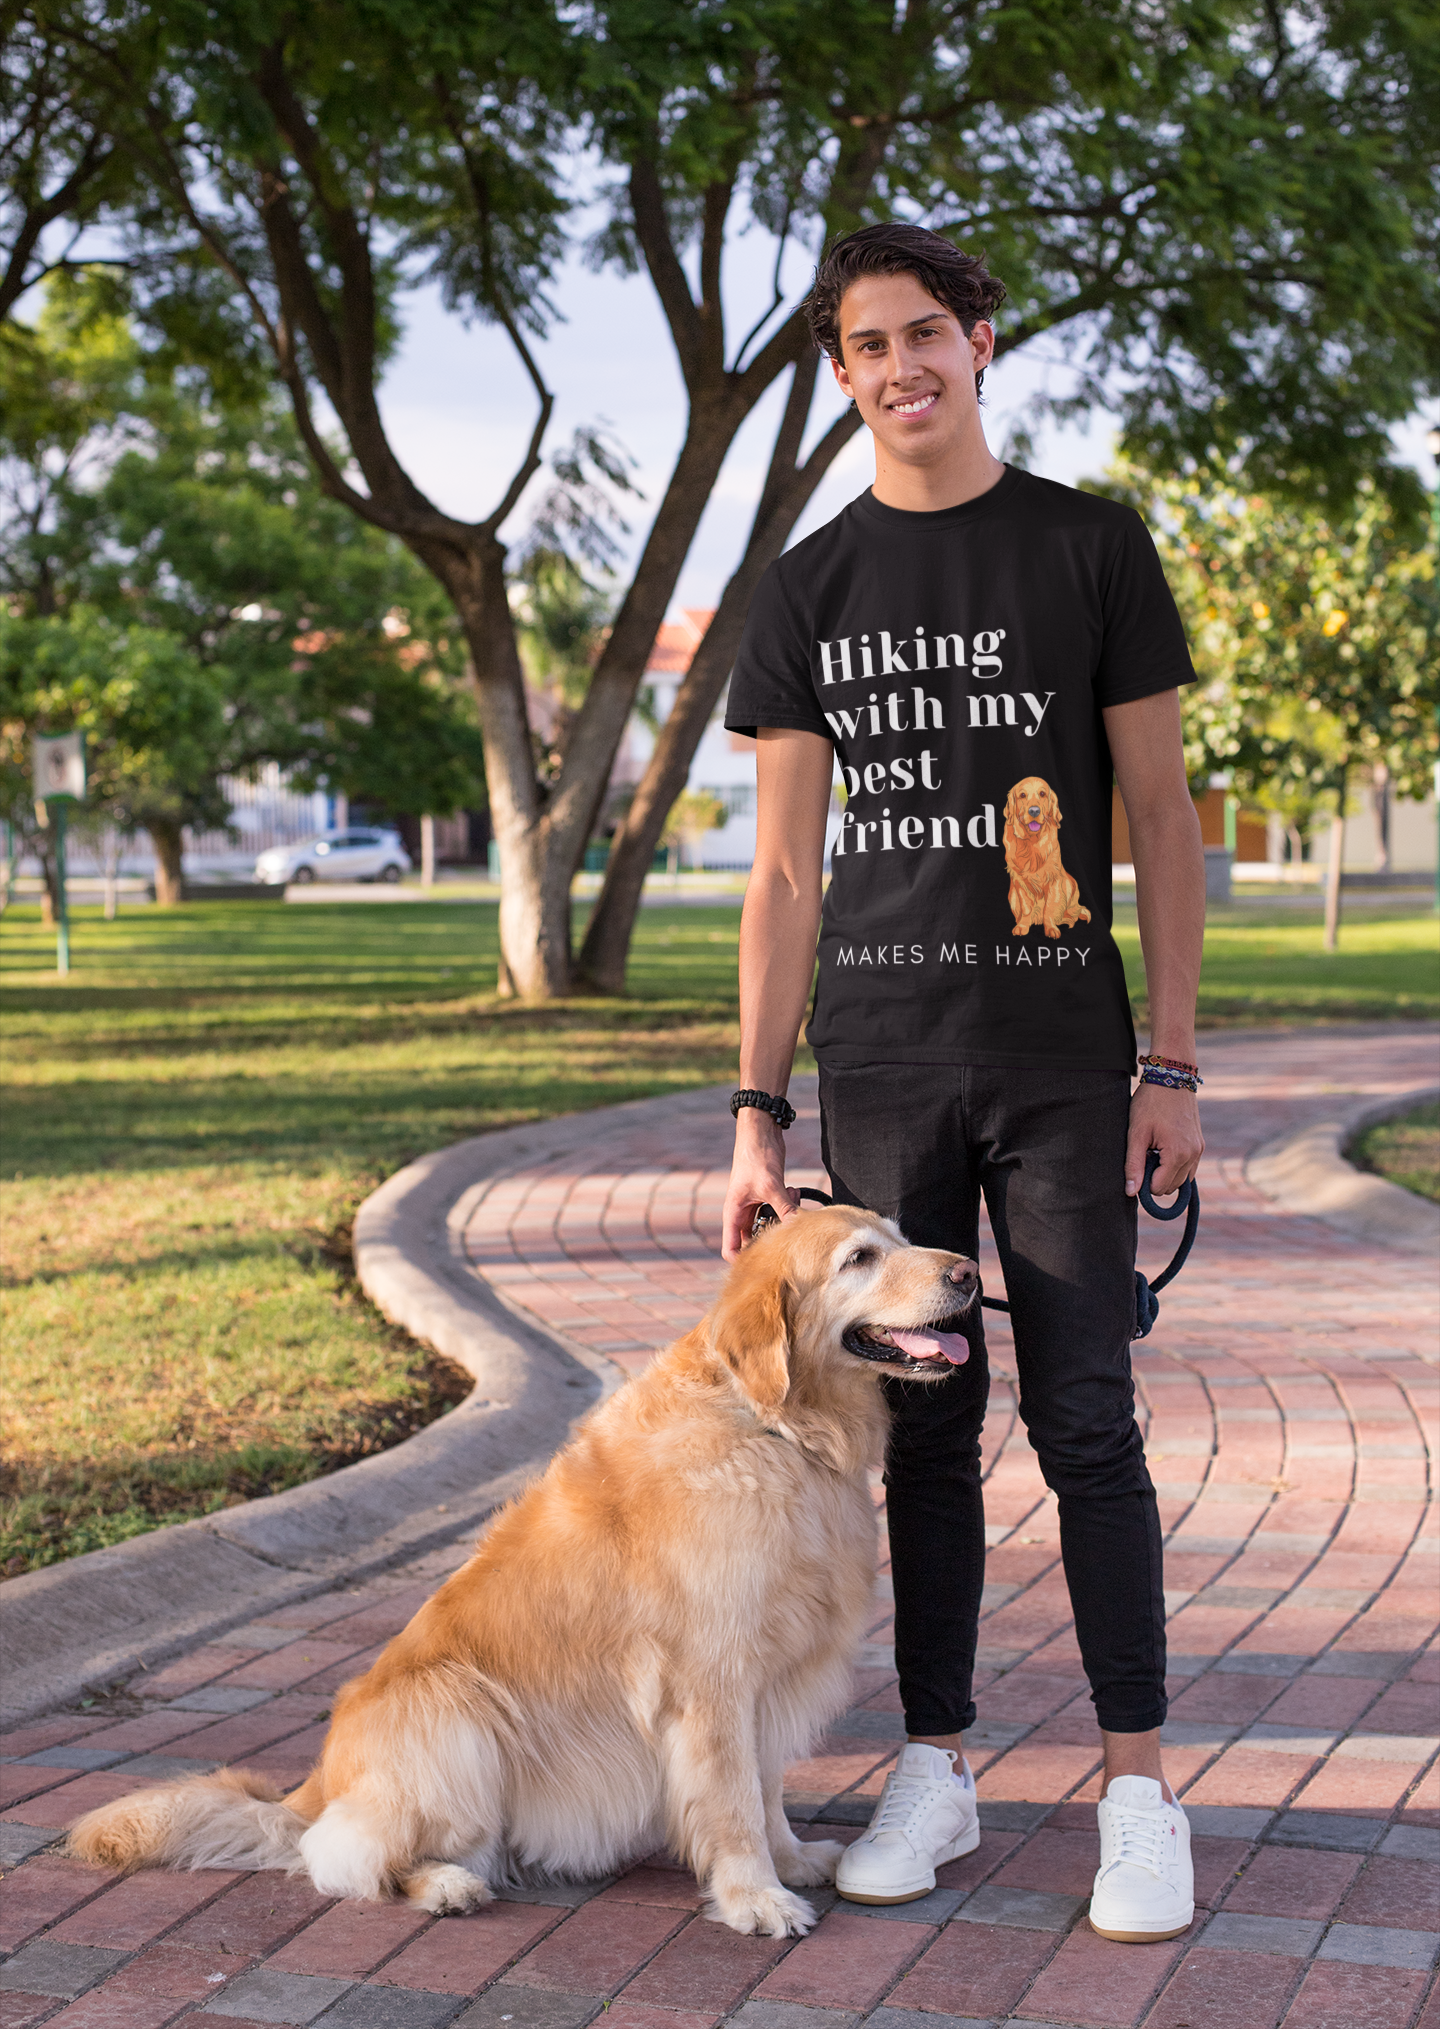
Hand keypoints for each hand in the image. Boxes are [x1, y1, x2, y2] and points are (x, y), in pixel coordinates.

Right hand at [722, 1109, 798, 1259]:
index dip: (744, 1261)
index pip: (731, 1250)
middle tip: (789, 1231)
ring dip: (785, 1218)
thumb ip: (785, 1208)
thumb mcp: (771, 1185)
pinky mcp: (769, 1196)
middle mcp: (743, 1213)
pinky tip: (795, 1190)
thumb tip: (800, 1228)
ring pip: (771, 1225)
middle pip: (755, 1241)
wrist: (761, 1131)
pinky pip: (780, 1210)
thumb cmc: (755, 1156)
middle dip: (773, 1238)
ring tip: (793, 1200)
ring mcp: (756, 1205)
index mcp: (733, 1213)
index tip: (765, 1261)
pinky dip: (790, 1205)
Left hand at [1126, 1081, 1203, 1199]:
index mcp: (1178, 1154)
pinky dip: (1175, 1166)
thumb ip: (1133, 1164)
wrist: (1172, 1077)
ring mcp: (1199, 1149)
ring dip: (1165, 1172)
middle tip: (1143, 1154)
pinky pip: (1189, 1167)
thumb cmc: (1151, 1102)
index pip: (1159, 1188)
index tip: (1136, 1163)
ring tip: (1152, 1150)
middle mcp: (1194, 1155)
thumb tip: (1131, 1192)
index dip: (1143, 1181)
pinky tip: (1162, 1150)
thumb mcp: (1136, 1133)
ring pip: (1182, 1179)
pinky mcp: (1200, 1144)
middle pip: (1171, 1186)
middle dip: (1155, 1177)